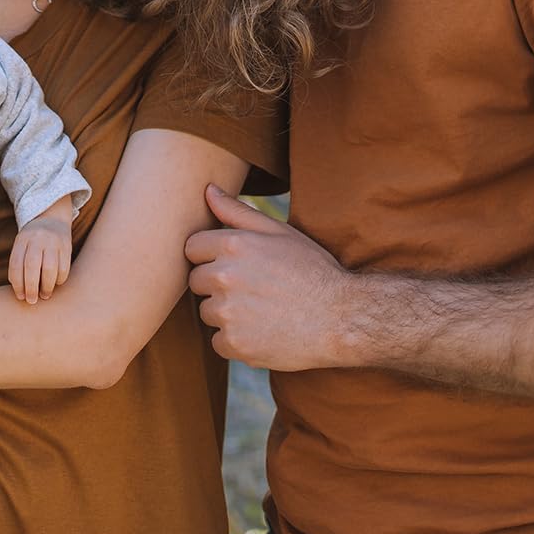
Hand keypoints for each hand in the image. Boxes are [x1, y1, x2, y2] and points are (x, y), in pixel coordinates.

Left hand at [8, 197, 73, 302]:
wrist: (52, 218)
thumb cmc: (33, 241)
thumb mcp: (22, 246)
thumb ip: (19, 265)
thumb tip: (21, 293)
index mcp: (23, 239)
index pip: (17, 263)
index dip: (17, 283)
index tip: (20, 296)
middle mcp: (37, 238)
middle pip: (32, 265)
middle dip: (31, 287)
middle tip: (31, 301)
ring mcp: (53, 241)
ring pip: (50, 267)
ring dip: (46, 286)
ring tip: (44, 295)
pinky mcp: (67, 246)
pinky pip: (64, 267)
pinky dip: (59, 280)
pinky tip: (55, 284)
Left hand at [184, 186, 354, 370]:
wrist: (341, 318)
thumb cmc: (312, 270)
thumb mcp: (279, 231)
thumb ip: (237, 211)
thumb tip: (208, 189)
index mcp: (233, 244)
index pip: (192, 248)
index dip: (210, 255)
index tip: (234, 264)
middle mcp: (224, 277)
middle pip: (197, 281)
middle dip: (216, 284)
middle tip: (252, 288)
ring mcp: (228, 313)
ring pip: (208, 312)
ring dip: (226, 313)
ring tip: (261, 310)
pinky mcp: (235, 344)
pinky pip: (219, 341)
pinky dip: (236, 340)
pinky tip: (263, 331)